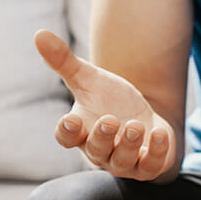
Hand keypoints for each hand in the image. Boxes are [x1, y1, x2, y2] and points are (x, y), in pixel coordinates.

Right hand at [34, 30, 175, 180]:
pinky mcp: (148, 166)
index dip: (67, 132)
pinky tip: (160, 134)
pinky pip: (152, 166)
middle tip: (111, 120)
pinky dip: (157, 152)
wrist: (142, 116)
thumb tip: (40, 34)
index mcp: (81, 131)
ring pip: (122, 161)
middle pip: (96, 150)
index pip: (66, 137)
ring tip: (137, 125)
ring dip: (129, 145)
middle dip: (103, 136)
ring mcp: (124, 161)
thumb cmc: (110, 100)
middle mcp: (100, 151)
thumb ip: (65, 62)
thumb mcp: (90, 79)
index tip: (71, 120)